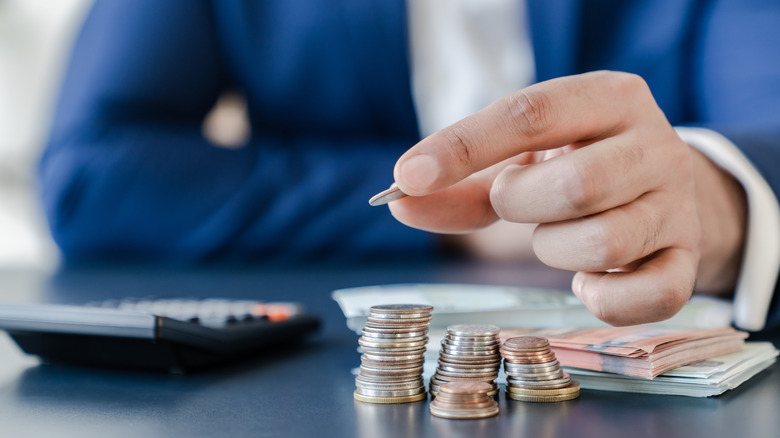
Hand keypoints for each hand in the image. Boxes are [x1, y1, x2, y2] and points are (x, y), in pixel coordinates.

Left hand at [388, 71, 745, 325]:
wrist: (661, 190)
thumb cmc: (575, 167)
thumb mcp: (522, 160)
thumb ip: (461, 182)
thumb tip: (400, 202)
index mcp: (609, 98)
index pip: (531, 114)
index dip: (463, 147)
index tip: (408, 176)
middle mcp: (655, 144)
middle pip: (576, 186)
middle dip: (521, 205)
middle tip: (516, 202)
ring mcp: (678, 204)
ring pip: (604, 243)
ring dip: (556, 250)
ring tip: (556, 236)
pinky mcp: (689, 258)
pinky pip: (652, 295)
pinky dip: (605, 298)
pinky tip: (589, 279)